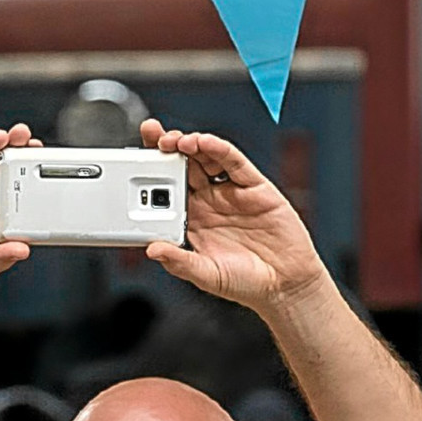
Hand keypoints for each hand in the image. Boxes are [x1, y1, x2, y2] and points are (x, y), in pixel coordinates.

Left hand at [138, 120, 330, 312]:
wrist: (285, 284)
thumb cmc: (245, 281)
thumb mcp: (206, 275)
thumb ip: (180, 262)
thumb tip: (153, 249)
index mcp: (193, 220)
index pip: (167, 189)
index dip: (153, 171)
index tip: (136, 158)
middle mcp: (210, 202)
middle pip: (184, 166)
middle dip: (167, 148)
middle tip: (153, 136)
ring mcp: (231, 193)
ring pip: (207, 159)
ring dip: (191, 145)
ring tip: (177, 140)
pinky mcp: (255, 188)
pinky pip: (235, 164)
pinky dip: (220, 150)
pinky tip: (206, 143)